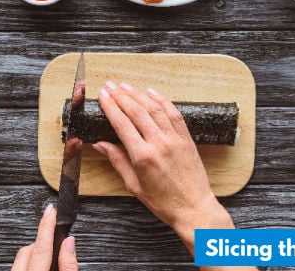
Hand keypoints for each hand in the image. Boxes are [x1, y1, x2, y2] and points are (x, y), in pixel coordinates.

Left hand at [11, 204, 77, 270]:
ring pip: (21, 257)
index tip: (51, 211)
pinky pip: (18, 265)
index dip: (47, 226)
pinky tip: (39, 267)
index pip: (42, 247)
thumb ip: (68, 265)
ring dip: (35, 254)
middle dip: (43, 242)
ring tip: (49, 260)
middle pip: (28, 250)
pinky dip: (29, 262)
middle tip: (58, 245)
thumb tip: (69, 243)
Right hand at [93, 82, 234, 252]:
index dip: (111, 107)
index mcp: (143, 156)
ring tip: (126, 86)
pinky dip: (162, 100)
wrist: (194, 208)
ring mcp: (175, 139)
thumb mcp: (134, 185)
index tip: (103, 96)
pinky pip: (174, 113)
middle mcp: (159, 143)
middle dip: (121, 96)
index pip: (122, 124)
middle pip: (137, 111)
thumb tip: (100, 144)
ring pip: (154, 108)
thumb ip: (117, 161)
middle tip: (110, 86)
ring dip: (138, 94)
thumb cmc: (163, 202)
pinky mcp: (186, 138)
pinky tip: (152, 93)